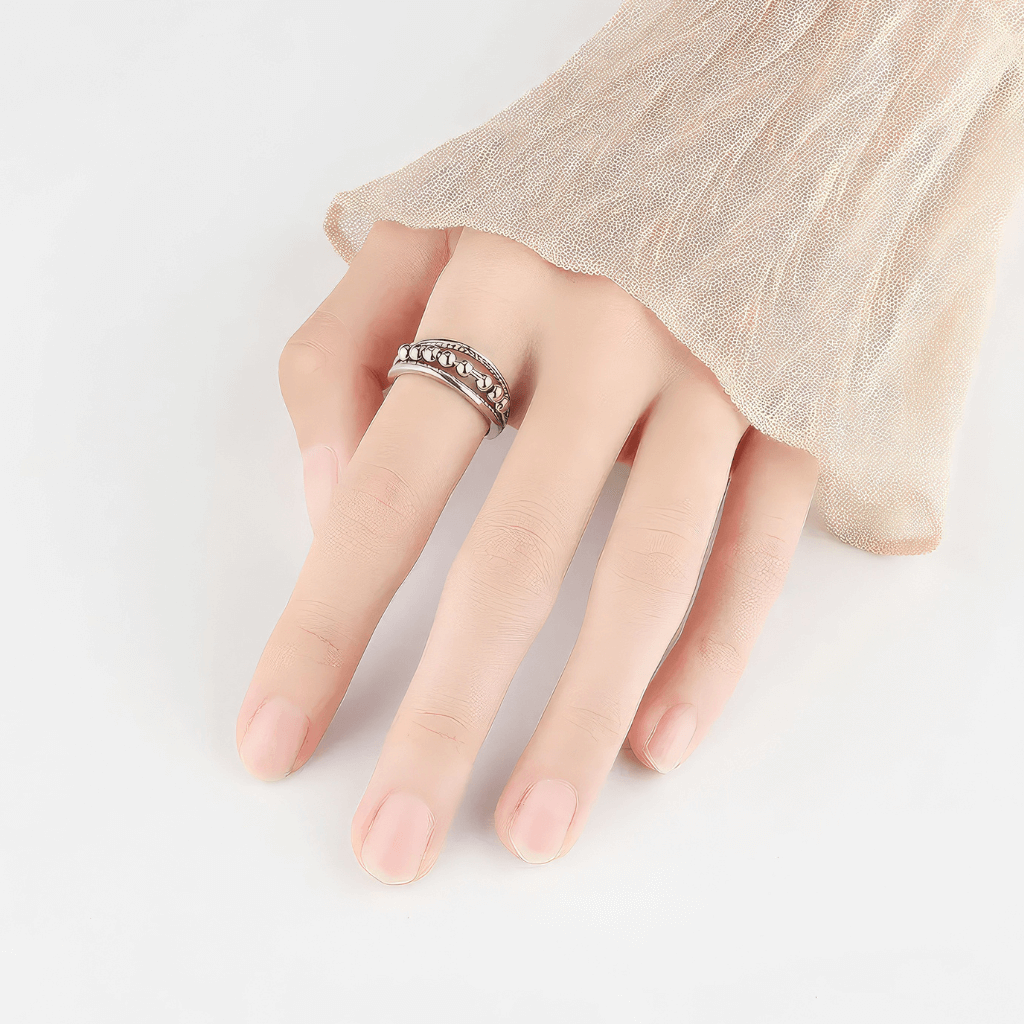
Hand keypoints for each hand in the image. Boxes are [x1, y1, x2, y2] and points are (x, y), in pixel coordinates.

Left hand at [236, 222, 818, 882]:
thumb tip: (321, 508)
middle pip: (512, 556)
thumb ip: (337, 356)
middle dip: (443, 715)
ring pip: (646, 570)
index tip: (272, 744)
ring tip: (533, 830)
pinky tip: (658, 741)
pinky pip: (756, 547)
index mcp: (488, 285)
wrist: (745, 111)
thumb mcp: (418, 231)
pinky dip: (713, 650)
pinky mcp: (793, 404)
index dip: (321, 626)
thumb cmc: (557, 189)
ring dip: (583, 714)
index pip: (380, 487)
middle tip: (394, 847)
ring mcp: (712, 374)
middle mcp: (604, 333)